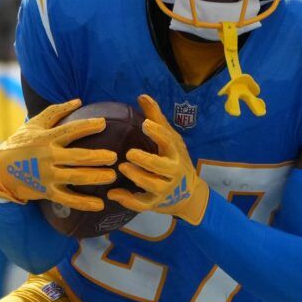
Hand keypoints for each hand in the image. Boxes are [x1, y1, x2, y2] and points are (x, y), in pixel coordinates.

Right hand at [0, 99, 116, 210]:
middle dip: (98, 157)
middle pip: (78, 157)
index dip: (87, 126)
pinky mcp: (46, 192)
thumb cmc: (19, 143)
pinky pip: (68, 199)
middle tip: (114, 157)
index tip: (103, 123)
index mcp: (46, 138)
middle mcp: (48, 157)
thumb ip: (56, 112)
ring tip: (112, 176)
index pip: (70, 130)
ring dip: (95, 177)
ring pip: (76, 178)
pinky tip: (99, 205)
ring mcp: (47, 175)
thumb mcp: (34, 124)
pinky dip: (83, 203)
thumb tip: (78, 100)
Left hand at [108, 94, 211, 223]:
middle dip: (147, 160)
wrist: (187, 193)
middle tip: (129, 152)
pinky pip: (142, 204)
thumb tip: (142, 96)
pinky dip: (128, 200)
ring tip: (122, 167)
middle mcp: (172, 172)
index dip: (159, 133)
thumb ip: (156, 119)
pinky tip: (113, 194)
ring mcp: (165, 189)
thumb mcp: (170, 140)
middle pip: (162, 167)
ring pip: (152, 186)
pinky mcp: (155, 203)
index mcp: (175, 153)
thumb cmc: (174, 159)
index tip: (145, 124)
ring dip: (137, 177)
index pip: (169, 142)